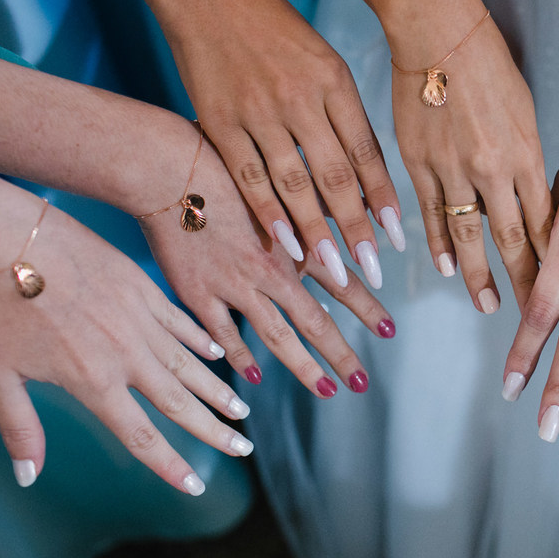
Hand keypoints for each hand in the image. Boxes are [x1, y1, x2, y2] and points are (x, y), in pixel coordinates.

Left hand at [0, 183, 247, 493]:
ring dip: (218, 388)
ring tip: (241, 408)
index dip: (171, 465)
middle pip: (181, 402)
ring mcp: (139, 318)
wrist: (3, 238)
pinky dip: (201, 340)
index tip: (197, 486)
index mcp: (93, 381)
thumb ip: (19, 427)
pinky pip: (181, 321)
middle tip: (245, 446)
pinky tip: (217, 352)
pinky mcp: (141, 287)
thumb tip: (30, 476)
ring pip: (190, 362)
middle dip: (215, 429)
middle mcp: (126, 354)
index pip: (141, 436)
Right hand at [137, 129, 393, 397]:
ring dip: (304, 366)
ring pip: (277, 335)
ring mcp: (234, 285)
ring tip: (327, 390)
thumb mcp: (283, 184)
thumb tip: (356, 213)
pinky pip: (224, 334)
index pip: (343, 283)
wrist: (166, 170)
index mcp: (295, 242)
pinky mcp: (197, 292)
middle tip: (362, 382)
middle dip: (341, 354)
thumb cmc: (226, 167)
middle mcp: (271, 269)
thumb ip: (317, 208)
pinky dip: (240, 356)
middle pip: (315, 321)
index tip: (391, 332)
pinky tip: (256, 376)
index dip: (369, 309)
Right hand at [153, 0, 401, 288]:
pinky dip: (268, 214)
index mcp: (334, 82)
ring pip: (295, 185)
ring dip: (316, 234)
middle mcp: (302, 98)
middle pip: (336, 177)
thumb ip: (341, 113)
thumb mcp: (321, 60)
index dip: (383, 199)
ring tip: (334, 273)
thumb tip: (364, 174)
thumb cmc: (272, 28)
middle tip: (373, 272)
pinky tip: (284, 245)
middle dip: (357, 230)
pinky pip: (249, 177)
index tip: (398, 240)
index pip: (367, 152)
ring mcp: (259, 110)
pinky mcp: (219, 119)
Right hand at [391, 12, 551, 312]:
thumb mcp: (523, 112)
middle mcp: (493, 170)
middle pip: (514, 240)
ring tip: (490, 305)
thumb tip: (533, 197)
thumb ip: (527, 159)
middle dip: (527, 282)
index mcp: (526, 155)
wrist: (438, 32)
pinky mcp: (418, 164)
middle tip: (537, 317)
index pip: (547, 223)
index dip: (557, 261)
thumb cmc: (489, 64)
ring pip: (470, 236)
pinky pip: (430, 214)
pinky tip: (446, 268)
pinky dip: (438, 244)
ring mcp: (453, 170)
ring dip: (480, 275)